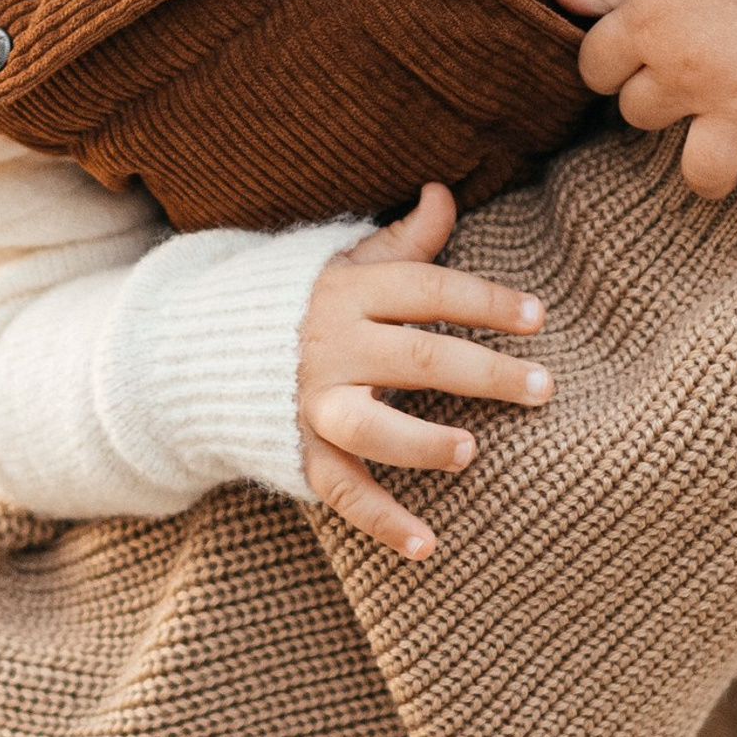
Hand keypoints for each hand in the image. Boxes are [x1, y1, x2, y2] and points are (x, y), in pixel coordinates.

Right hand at [300, 185, 551, 558]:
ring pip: (371, 427)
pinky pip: (344, 492)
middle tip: (543, 387)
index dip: (484, 300)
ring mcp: (312, 404)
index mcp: (347, 292)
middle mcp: (330, 347)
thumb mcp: (342, 263)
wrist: (194, 352)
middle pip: (417, 357)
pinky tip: (429, 546)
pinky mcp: (301, 452)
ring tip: (471, 453)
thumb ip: (401, 240)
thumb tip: (443, 190)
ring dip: (422, 443)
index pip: (427, 290)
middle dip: (484, 372)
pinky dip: (384, 523)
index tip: (537, 317)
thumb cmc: (292, 303)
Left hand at [553, 0, 736, 208]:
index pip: (596, 69)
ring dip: (701, 167)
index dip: (607, 63)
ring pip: (703, 170)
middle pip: (640, 115)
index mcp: (647, 25)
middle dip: (655, 98)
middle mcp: (688, 72)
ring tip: (710, 160)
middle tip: (682, 83)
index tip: (627, 57)